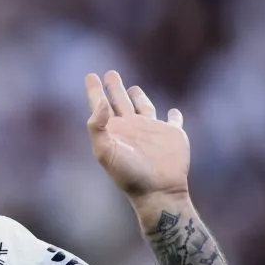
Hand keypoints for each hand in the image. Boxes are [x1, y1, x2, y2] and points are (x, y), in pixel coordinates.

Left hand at [85, 70, 189, 205]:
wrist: (157, 191)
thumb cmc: (128, 174)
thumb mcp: (105, 151)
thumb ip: (97, 126)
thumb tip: (100, 101)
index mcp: (113, 130)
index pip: (100, 105)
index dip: (94, 91)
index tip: (90, 76)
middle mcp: (131, 128)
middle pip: (120, 101)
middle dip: (114, 87)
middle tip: (110, 73)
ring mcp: (152, 130)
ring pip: (144, 107)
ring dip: (139, 96)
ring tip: (133, 87)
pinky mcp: (172, 135)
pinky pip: (174, 120)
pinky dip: (174, 115)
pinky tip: (173, 111)